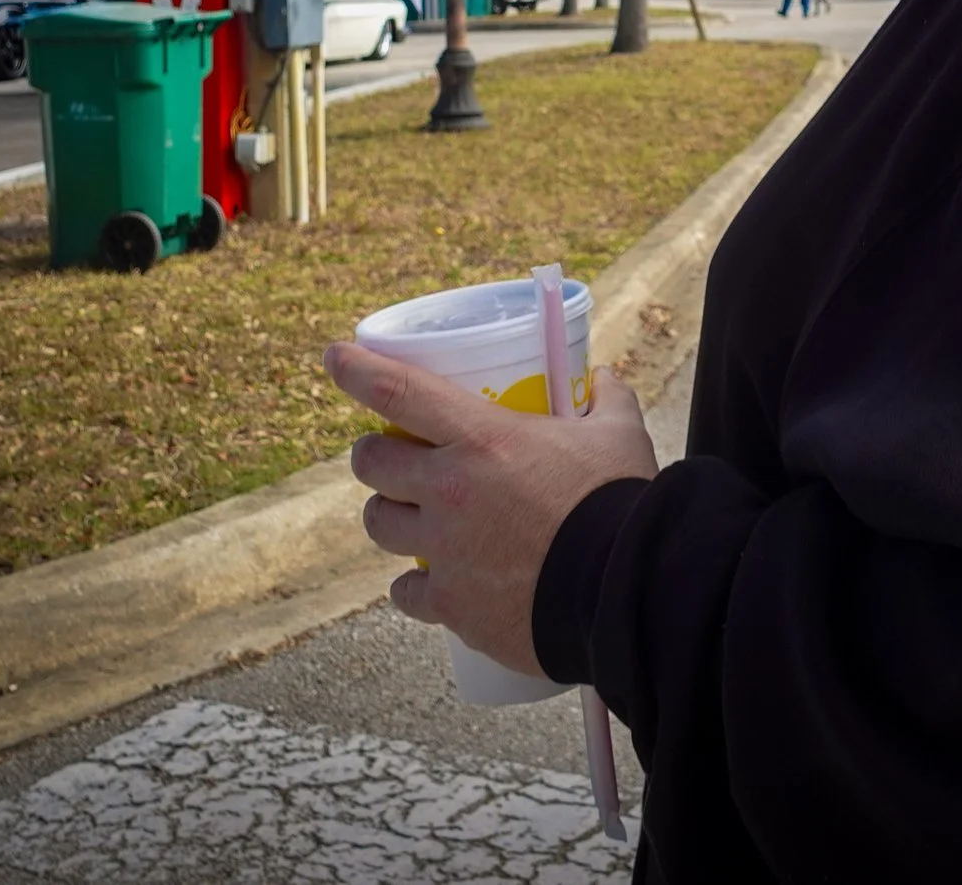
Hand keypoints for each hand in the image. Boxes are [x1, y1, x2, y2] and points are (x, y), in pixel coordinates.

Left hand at [326, 342, 659, 677]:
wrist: (624, 590)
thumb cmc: (620, 504)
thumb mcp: (619, 435)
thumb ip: (607, 400)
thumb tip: (603, 379)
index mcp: (482, 439)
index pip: (399, 391)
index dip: (358, 370)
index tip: (336, 357)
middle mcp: (449, 491)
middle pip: (371, 463)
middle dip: (376, 455)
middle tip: (397, 457)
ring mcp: (443, 551)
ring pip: (379, 524)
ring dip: (392, 514)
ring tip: (416, 517)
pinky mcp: (451, 605)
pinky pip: (406, 592)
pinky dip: (417, 586)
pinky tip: (438, 583)